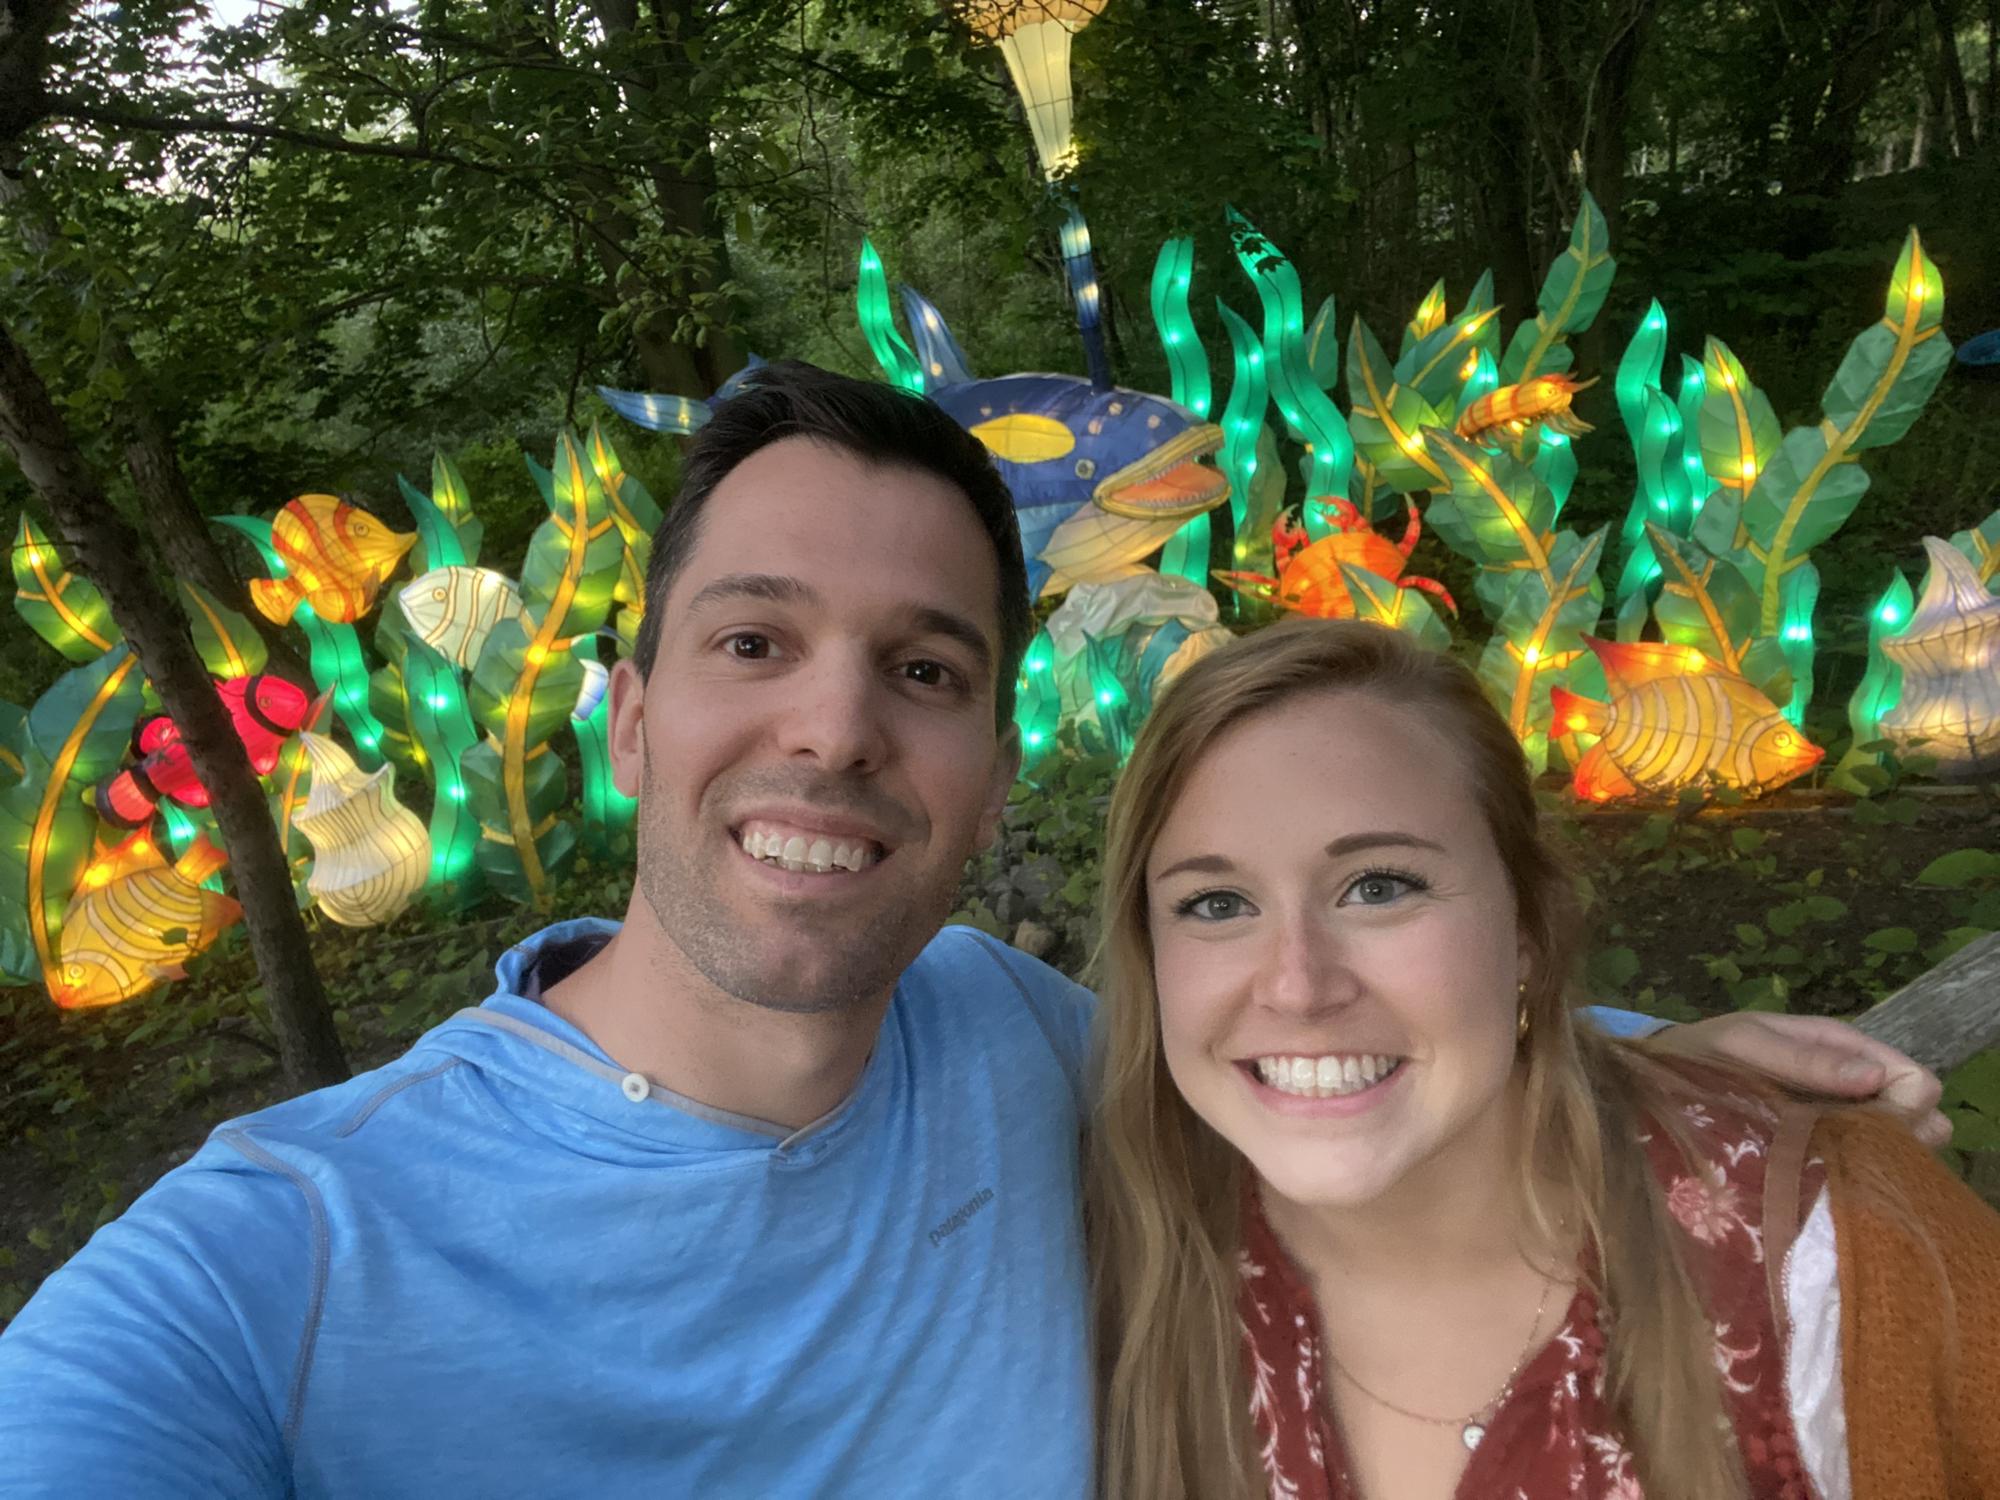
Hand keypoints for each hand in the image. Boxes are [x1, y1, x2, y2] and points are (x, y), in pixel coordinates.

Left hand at [1652, 1011, 1950, 1147]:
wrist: (1663, 1079)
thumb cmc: (1702, 1054)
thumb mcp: (1745, 1045)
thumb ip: (1804, 1059)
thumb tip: (1876, 1076)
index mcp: (1839, 1046)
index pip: (1912, 1080)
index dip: (1907, 1109)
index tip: (1876, 1132)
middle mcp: (1849, 1082)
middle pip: (1915, 1115)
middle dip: (1900, 1138)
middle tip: (1858, 1157)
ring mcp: (1836, 1116)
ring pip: (1892, 1143)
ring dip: (1880, 1158)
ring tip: (1842, 1172)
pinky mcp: (1817, 1146)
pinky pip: (1857, 1160)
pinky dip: (1855, 1171)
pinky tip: (1830, 1184)